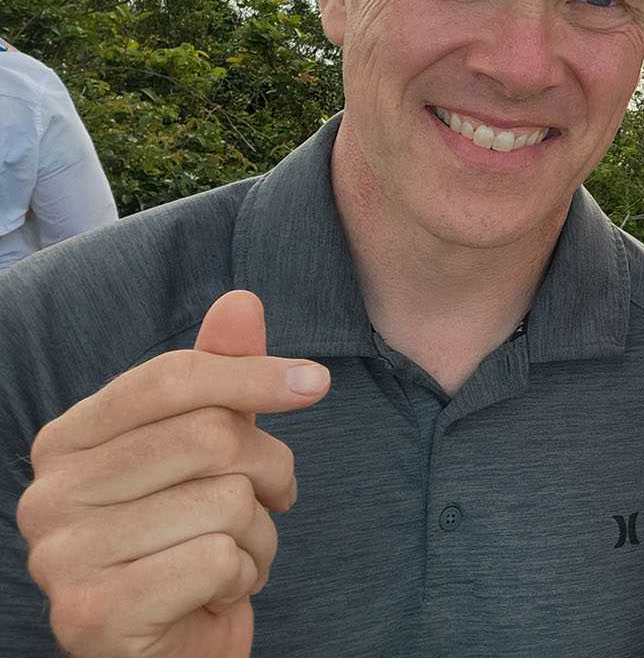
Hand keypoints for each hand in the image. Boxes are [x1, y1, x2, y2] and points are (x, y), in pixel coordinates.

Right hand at [17, 291, 330, 657]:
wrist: (177, 649)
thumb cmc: (192, 538)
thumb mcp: (211, 449)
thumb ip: (221, 376)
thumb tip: (242, 300)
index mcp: (67, 441)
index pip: (171, 379)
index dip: (253, 375)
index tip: (315, 383)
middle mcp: (48, 496)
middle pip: (210, 436)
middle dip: (268, 468)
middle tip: (267, 499)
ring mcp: (62, 559)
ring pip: (226, 500)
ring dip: (259, 532)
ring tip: (233, 553)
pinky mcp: (93, 615)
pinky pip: (218, 558)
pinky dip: (243, 575)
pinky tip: (216, 592)